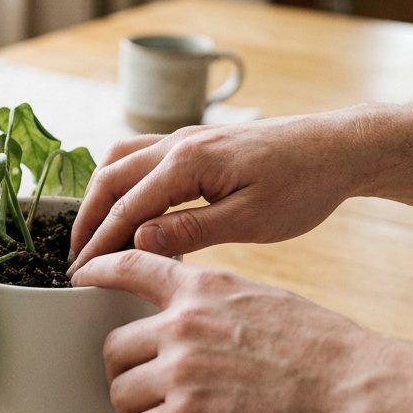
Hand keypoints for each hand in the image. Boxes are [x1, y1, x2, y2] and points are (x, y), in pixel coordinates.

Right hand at [68, 113, 365, 272]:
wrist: (338, 148)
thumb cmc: (304, 186)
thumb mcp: (253, 220)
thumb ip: (192, 231)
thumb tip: (139, 243)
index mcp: (189, 162)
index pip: (127, 208)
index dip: (99, 243)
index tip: (80, 274)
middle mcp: (179, 142)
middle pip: (109, 178)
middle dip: (86, 219)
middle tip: (74, 258)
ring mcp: (185, 137)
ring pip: (119, 160)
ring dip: (98, 195)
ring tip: (90, 233)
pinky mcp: (195, 141)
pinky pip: (139, 155)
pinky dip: (119, 181)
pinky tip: (125, 205)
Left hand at [72, 250, 379, 412]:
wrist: (357, 392)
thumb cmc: (325, 352)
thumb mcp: (263, 300)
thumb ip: (218, 304)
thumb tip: (194, 317)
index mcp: (202, 288)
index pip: (130, 265)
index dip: (96, 272)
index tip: (79, 278)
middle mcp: (182, 323)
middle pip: (114, 347)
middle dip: (122, 373)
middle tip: (141, 393)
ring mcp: (181, 370)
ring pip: (120, 392)